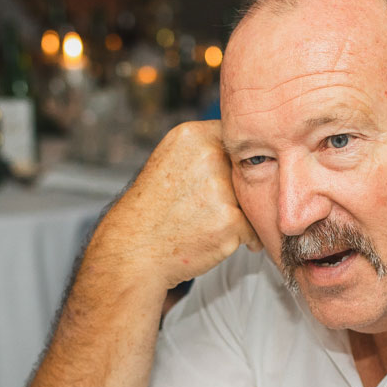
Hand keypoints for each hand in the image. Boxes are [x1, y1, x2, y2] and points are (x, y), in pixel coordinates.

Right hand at [99, 120, 259, 290]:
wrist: (134, 250)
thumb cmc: (153, 211)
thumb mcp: (169, 161)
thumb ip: (204, 151)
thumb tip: (244, 150)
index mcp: (192, 136)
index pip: (234, 140)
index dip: (230, 163)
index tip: (218, 179)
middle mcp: (208, 156)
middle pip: (245, 170)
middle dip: (234, 190)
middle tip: (210, 207)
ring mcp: (221, 188)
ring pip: (249, 199)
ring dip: (239, 214)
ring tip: (208, 224)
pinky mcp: (231, 220)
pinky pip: (252, 227)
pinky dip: (242, 238)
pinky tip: (215, 239)